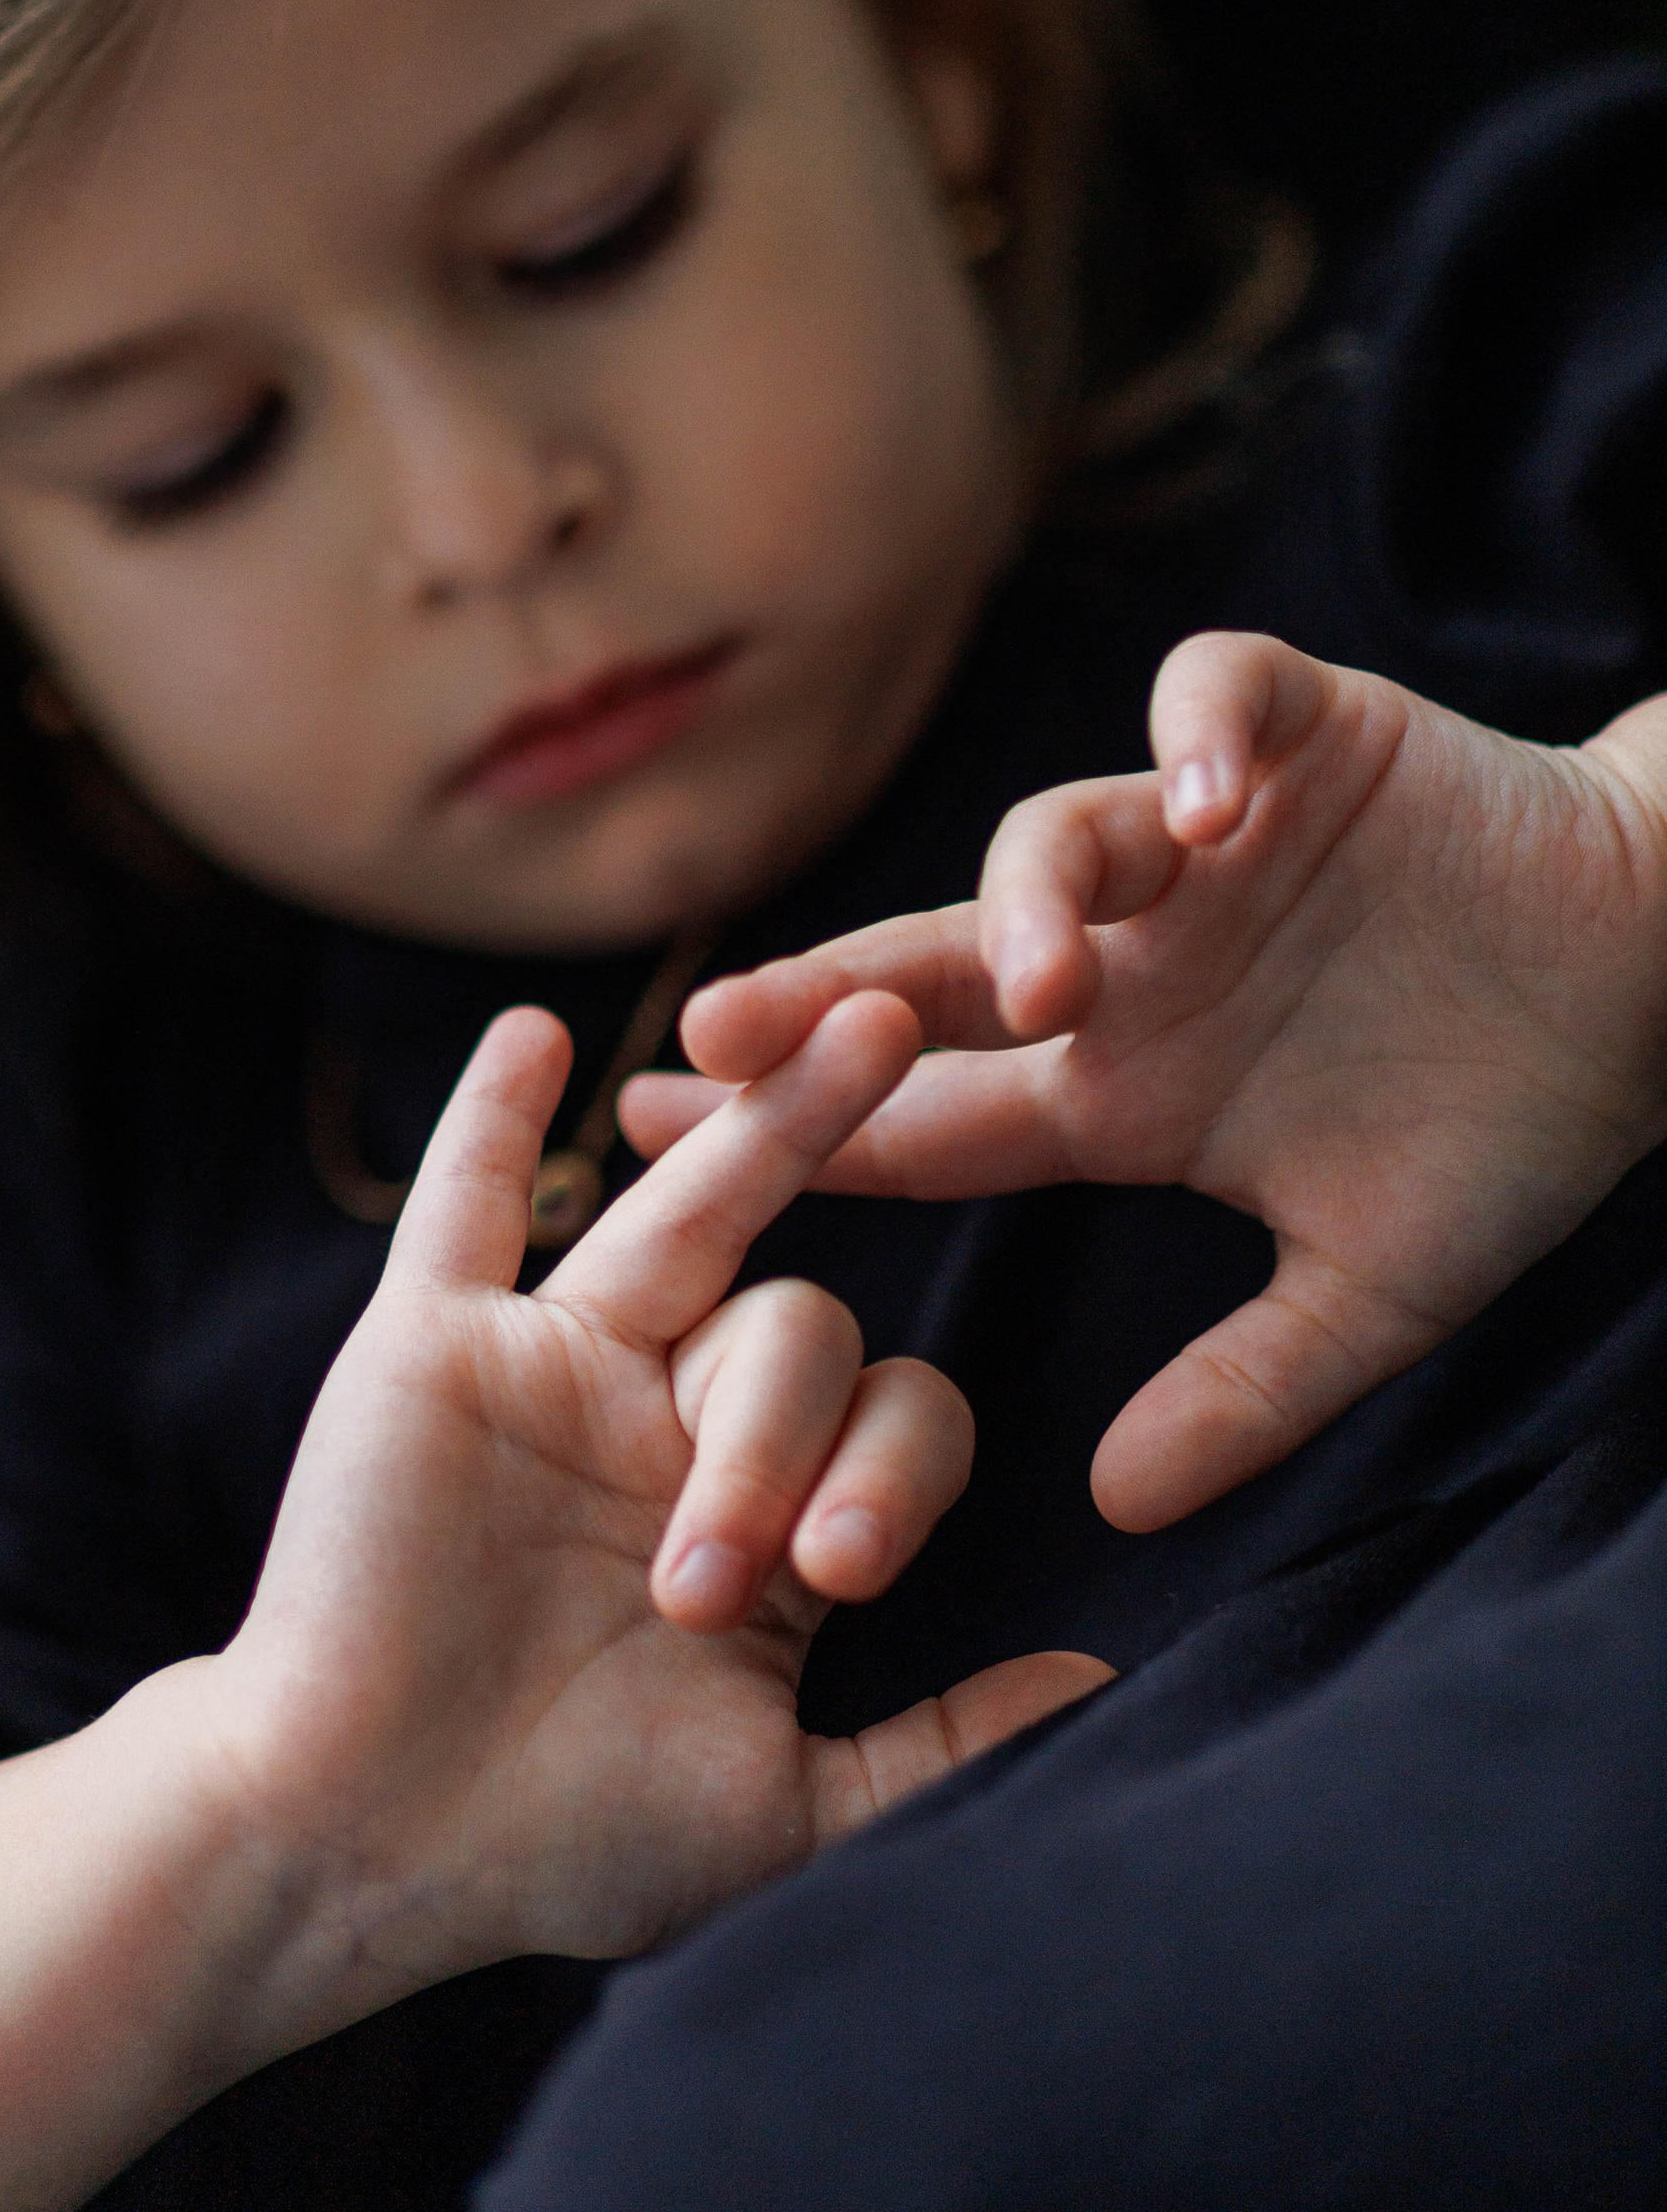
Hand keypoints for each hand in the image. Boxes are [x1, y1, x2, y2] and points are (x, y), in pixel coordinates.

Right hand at [218, 1001, 1104, 2016]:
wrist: (365, 1843)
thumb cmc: (563, 1841)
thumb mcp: (788, 1811)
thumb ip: (943, 1742)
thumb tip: (1107, 1680)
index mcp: (766, 1510)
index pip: (890, 1418)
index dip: (888, 1479)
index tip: (824, 1585)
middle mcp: (671, 1412)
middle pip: (800, 1323)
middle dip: (791, 1429)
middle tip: (779, 1542)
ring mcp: (554, 1363)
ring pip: (684, 1217)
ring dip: (774, 1121)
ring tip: (869, 1032)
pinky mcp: (433, 1343)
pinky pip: (472, 1206)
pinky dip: (495, 1121)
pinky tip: (538, 1039)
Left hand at [627, 634, 1666, 1531]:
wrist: (1657, 976)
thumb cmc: (1513, 1120)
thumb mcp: (1381, 1284)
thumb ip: (1250, 1384)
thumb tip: (1113, 1506)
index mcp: (1125, 1084)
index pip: (926, 1109)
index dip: (798, 1126)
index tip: (645, 1148)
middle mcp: (1134, 956)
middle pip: (936, 965)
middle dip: (825, 992)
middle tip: (717, 1030)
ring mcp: (1204, 840)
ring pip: (1059, 836)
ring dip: (1034, 898)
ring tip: (1042, 974)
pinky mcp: (1296, 733)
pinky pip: (1213, 704)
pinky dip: (1198, 743)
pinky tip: (1208, 812)